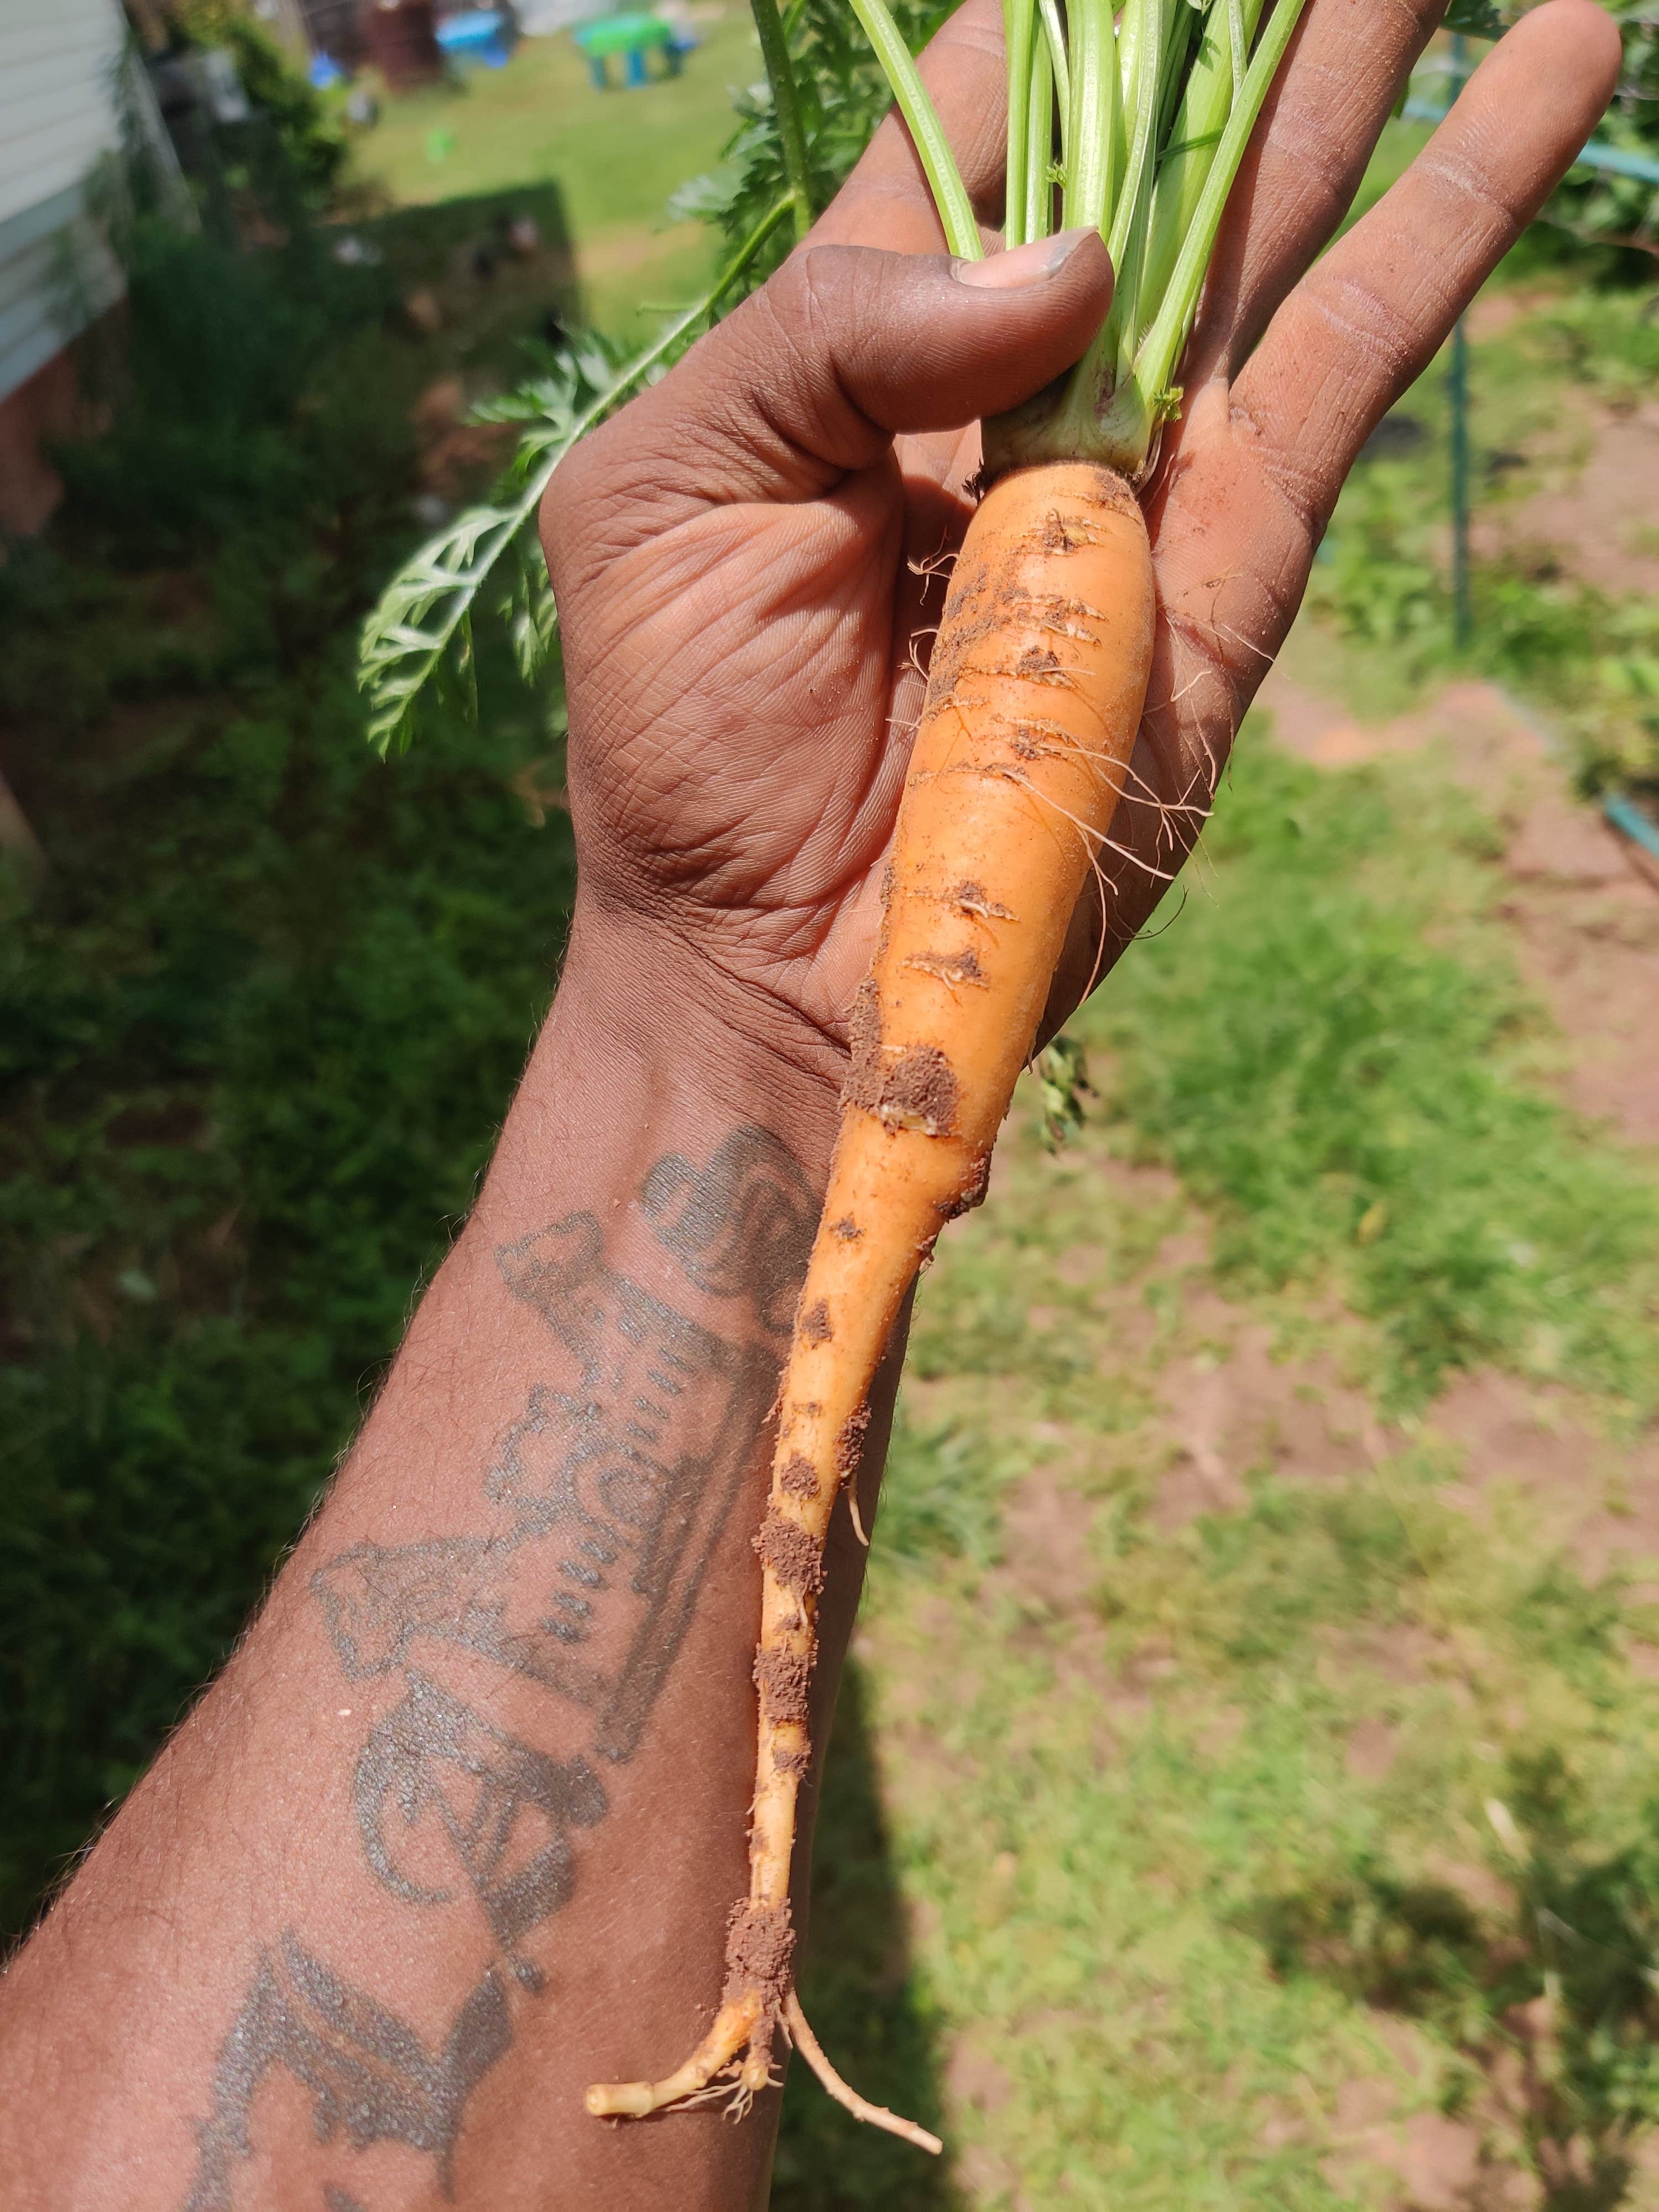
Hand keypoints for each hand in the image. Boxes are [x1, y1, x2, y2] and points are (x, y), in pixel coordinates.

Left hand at [542, 0, 1618, 1057]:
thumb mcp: (668, 493)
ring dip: (1376, 66)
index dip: (1070, 7)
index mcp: (865, 337)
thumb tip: (1072, 248)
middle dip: (1254, 13)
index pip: (990, 103)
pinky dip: (1449, 223)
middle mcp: (1020, 379)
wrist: (768, 956)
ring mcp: (1141, 467)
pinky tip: (1538, 75)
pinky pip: (1349, 367)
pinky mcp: (1232, 566)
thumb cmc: (680, 737)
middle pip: (1164, 138)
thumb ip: (826, 328)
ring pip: (1282, 219)